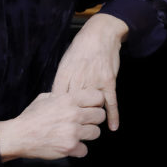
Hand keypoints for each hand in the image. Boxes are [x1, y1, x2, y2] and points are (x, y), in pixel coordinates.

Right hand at [0, 89, 105, 160]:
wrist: (19, 135)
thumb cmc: (31, 117)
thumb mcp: (44, 98)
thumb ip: (60, 96)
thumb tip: (73, 96)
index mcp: (67, 99)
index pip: (97, 97)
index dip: (96, 102)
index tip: (91, 106)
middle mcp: (73, 114)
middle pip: (101, 115)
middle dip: (94, 118)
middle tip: (84, 121)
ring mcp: (73, 131)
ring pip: (96, 132)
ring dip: (87, 134)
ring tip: (75, 133)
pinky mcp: (71, 147)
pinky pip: (85, 150)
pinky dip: (77, 149)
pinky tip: (68, 144)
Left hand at [52, 13, 127, 130]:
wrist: (99, 35)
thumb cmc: (80, 49)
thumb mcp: (65, 61)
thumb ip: (62, 79)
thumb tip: (56, 95)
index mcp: (64, 73)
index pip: (57, 96)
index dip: (55, 110)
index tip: (54, 121)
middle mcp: (78, 78)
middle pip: (73, 104)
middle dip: (70, 118)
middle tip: (71, 131)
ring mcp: (94, 80)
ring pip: (91, 105)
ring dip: (91, 118)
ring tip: (89, 129)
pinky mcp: (108, 81)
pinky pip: (111, 102)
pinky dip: (112, 115)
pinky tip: (112, 127)